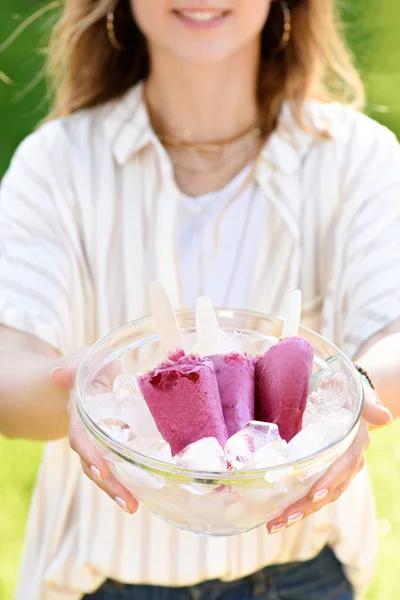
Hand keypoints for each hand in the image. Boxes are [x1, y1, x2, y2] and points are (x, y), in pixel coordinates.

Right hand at [50, 352, 138, 514]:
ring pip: (104, 470)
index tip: (102, 468)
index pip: (81, 437)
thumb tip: (57, 374)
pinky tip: (143, 495)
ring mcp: (99, 443)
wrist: (89, 378)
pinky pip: (118, 466)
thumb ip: (71, 368)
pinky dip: (128, 481)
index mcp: (80, 413)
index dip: (90, 453)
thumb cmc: (89, 369)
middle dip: (108, 482)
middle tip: (128, 501)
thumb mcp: (82, 362)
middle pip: (92, 462)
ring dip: (117, 489)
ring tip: (133, 506)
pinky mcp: (114, 447)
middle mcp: (87, 433)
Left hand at [266, 383, 392, 533]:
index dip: (332, 479)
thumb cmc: (351, 394)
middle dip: (307, 505)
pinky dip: (295, 505)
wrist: (351, 400)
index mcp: (356, 444)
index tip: (316, 492)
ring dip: (298, 511)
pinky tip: (275, 515)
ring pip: (319, 497)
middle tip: (284, 517)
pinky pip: (311, 494)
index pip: (345, 465)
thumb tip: (383, 416)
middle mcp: (349, 463)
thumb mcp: (360, 395)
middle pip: (330, 489)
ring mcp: (336, 472)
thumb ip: (369, 404)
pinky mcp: (324, 474)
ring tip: (274, 523)